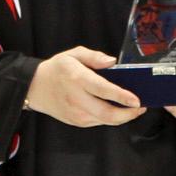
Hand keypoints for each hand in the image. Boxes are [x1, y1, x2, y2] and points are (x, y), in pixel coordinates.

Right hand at [24, 47, 145, 126]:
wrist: (34, 87)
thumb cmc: (57, 69)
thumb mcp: (73, 54)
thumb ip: (94, 56)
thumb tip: (113, 62)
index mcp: (77, 79)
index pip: (102, 90)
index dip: (121, 96)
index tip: (137, 99)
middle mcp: (77, 98)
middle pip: (107, 113)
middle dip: (128, 114)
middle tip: (141, 107)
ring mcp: (76, 113)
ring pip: (105, 120)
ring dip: (123, 117)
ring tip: (134, 108)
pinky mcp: (77, 122)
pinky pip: (99, 122)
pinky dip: (112, 118)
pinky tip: (118, 110)